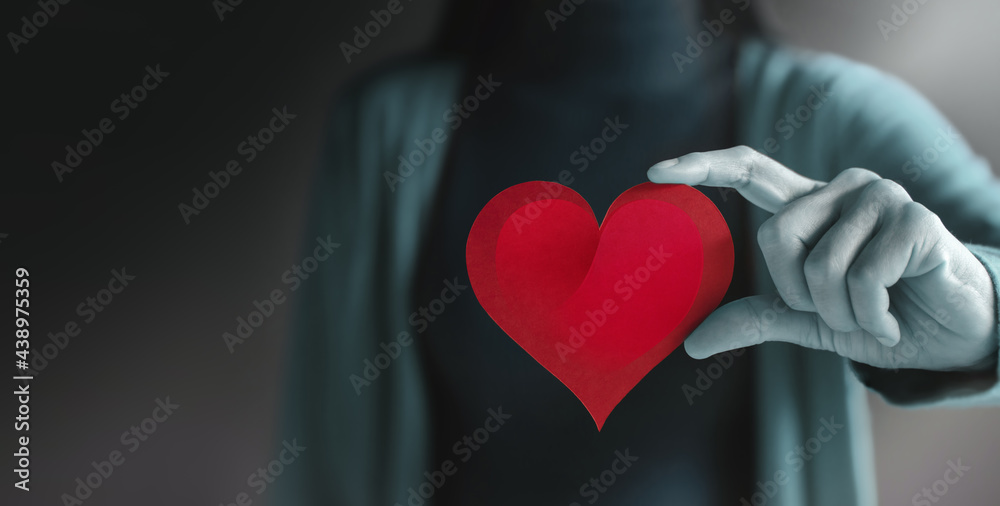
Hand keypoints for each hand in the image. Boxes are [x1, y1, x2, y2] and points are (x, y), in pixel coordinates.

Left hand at [647, 146, 997, 370]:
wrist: (951, 334)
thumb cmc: (878, 315)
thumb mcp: (809, 319)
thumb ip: (757, 318)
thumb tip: (691, 344)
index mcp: (809, 206)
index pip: (748, 169)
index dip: (702, 167)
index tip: (654, 172)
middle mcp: (840, 189)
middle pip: (775, 236)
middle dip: (799, 294)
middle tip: (837, 310)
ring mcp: (878, 197)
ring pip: (820, 265)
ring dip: (843, 311)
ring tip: (874, 313)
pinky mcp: (913, 217)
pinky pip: (863, 277)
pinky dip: (872, 315)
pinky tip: (895, 316)